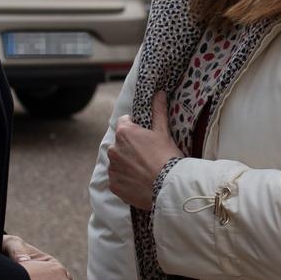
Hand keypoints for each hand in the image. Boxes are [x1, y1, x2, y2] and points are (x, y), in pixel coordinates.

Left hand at [107, 90, 184, 210]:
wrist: (168, 186)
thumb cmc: (167, 157)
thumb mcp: (163, 132)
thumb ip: (158, 111)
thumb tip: (159, 93)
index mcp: (124, 133)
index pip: (124, 123)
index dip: (135, 128)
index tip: (144, 137)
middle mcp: (113, 149)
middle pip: (120, 144)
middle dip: (130, 148)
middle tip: (147, 156)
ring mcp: (112, 168)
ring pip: (118, 162)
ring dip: (127, 164)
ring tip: (144, 170)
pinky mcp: (114, 185)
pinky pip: (118, 179)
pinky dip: (126, 180)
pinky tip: (139, 181)